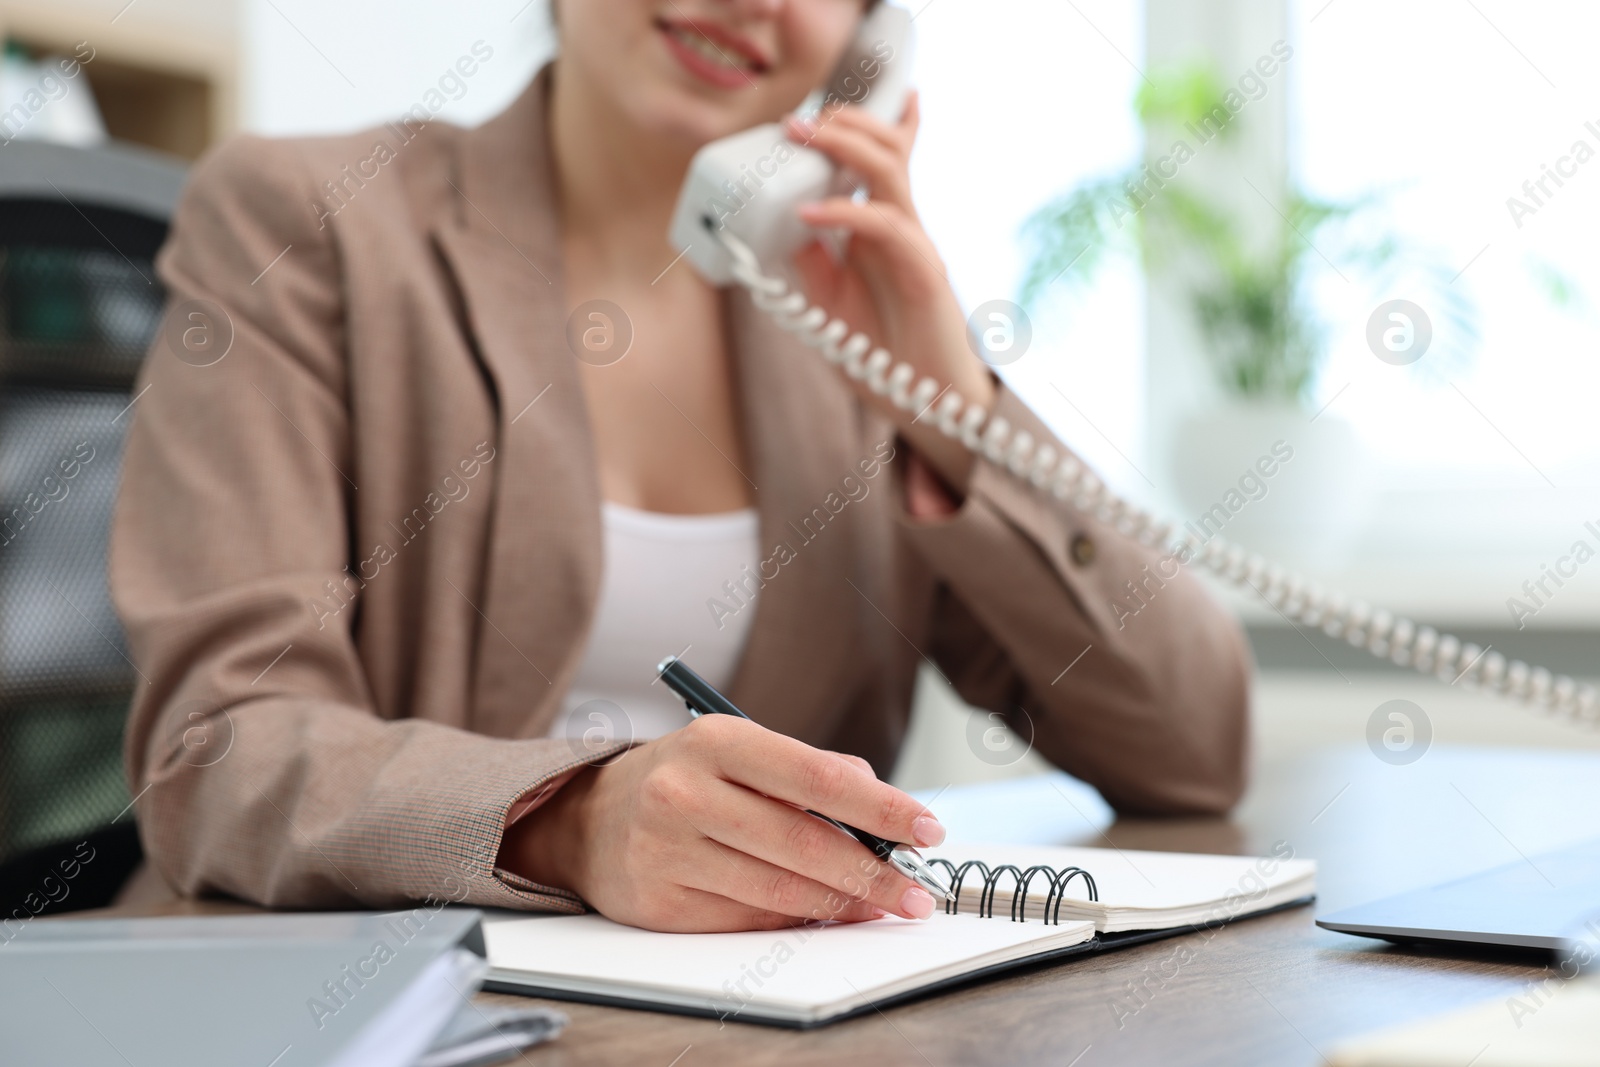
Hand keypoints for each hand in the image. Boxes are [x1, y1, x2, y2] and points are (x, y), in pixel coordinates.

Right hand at [499, 715, 947, 931]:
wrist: (587, 819)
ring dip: (843, 904)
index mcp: (716, 741)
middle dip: (873, 872)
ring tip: (883, 906)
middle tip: (917, 890)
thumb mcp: (738, 751)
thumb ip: (810, 772)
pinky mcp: (660, 903)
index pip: (818, 777)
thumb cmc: (684, 779)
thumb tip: (883, 811)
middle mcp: (685, 792)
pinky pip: (748, 918)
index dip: (881, 807)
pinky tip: (826, 914)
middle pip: (804, 842)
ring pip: (780, 888)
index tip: (926, 829)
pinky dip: (797, 918)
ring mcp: (668, 850)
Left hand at [786, 92, 995, 495]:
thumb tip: (777, 224)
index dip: (866, 126)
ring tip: (803, 138)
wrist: (926, 403)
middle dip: (845, 125)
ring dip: (845, 147)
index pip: (882, 163)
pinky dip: (844, 214)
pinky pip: (887, 226)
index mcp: (883, 233)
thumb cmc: (885, 355)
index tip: (820, 106)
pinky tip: (808, 215)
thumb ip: (810, 263)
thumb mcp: (829, 302)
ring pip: (891, 172)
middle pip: (887, 151)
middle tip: (797, 120)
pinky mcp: (925, 273)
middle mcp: (903, 230)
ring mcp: (917, 247)